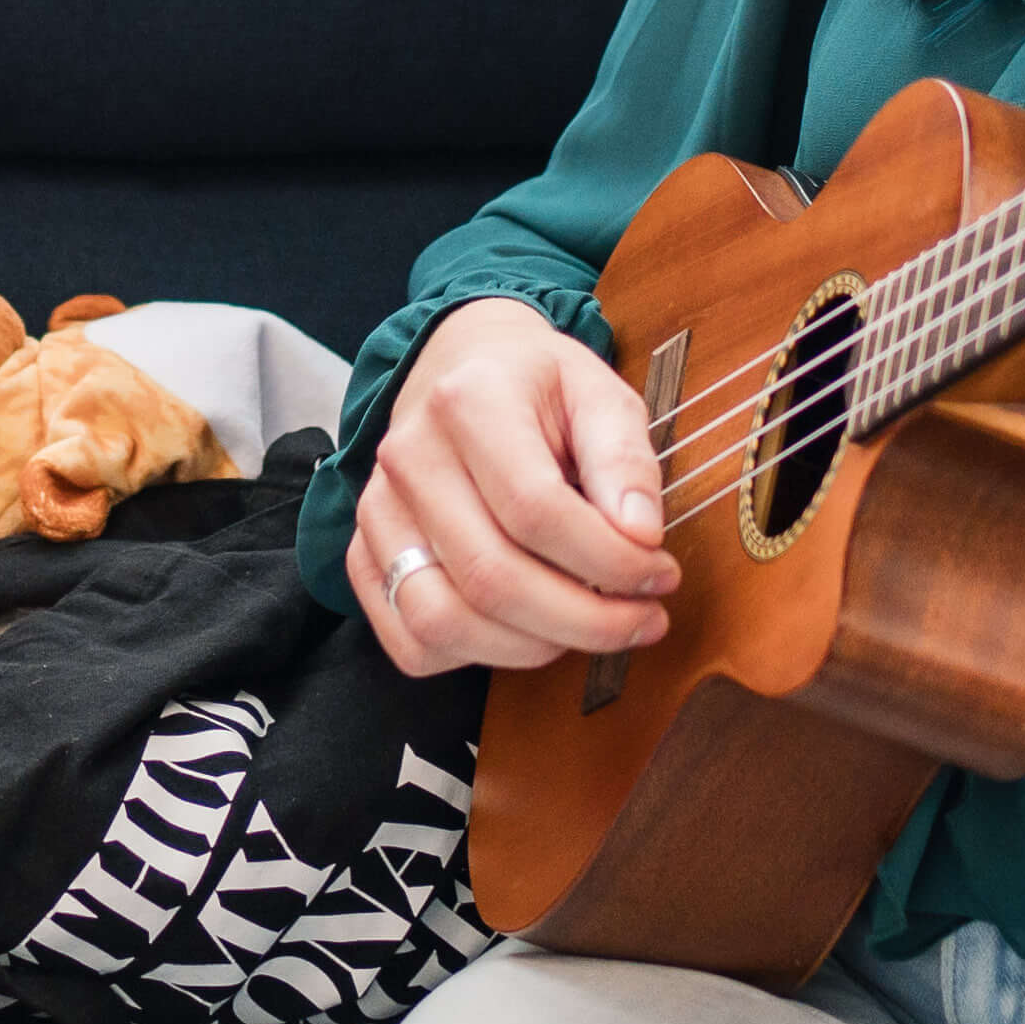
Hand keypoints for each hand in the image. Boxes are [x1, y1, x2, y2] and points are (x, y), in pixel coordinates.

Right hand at [348, 299, 672, 678]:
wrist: (459, 366)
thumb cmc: (538, 387)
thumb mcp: (601, 393)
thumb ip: (625, 461)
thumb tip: (640, 536)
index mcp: (470, 402)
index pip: (537, 511)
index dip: (610, 562)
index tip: (661, 575)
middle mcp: (409, 457)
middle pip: (492, 578)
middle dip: (585, 621)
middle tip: (644, 619)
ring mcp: (377, 512)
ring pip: (444, 622)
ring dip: (533, 648)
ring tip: (588, 628)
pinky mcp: (363, 556)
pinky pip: (411, 642)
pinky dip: (476, 657)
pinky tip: (526, 631)